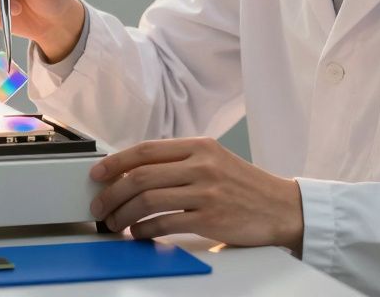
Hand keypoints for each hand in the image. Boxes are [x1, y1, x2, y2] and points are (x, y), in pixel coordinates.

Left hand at [89, 137, 303, 252]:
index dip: (115, 162)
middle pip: (141, 176)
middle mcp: (201, 165)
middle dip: (111, 193)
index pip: (146, 150)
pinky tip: (138, 234)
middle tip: (99, 205)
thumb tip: (134, 171)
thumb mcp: (214, 160)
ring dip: (123, 215)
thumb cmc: (245, 185)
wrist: (282, 207)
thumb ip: (180, 162)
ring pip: (148, 201)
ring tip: (115, 222)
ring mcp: (206, 193)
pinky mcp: (210, 220)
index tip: (97, 173)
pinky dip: (144, 231)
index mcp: (199, 146)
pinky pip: (164, 224)